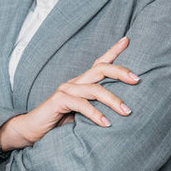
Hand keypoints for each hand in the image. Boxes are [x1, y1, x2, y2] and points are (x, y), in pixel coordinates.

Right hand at [0, 37, 138, 150]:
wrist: (33, 130)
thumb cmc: (60, 123)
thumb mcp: (83, 114)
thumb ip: (97, 108)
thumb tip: (125, 112)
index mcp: (81, 83)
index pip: (99, 63)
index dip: (113, 51)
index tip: (127, 40)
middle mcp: (74, 82)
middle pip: (100, 69)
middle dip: (120, 71)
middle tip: (137, 79)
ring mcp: (65, 90)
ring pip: (94, 89)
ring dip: (113, 100)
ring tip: (127, 112)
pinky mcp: (59, 100)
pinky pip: (81, 104)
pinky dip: (95, 114)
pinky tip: (106, 124)